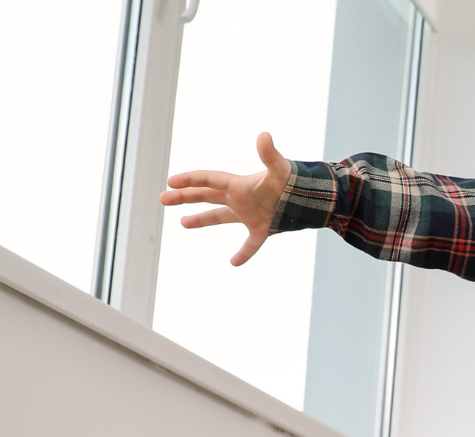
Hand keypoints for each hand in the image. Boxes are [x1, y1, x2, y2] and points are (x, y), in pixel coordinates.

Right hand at [160, 132, 293, 265]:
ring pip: (220, 217)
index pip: (208, 179)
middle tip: (163, 199)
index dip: (189, 179)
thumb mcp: (280, 170)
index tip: (170, 182)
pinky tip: (234, 263)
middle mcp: (240, 197)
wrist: (312, 197)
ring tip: (183, 223)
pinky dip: (243, 253)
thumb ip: (270, 155)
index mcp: (238, 184)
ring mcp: (250, 213)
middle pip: (206, 196)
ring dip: (202, 220)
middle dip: (185, 197)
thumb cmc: (294, 182)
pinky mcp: (263, 228)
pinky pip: (250, 243)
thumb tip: (264, 136)